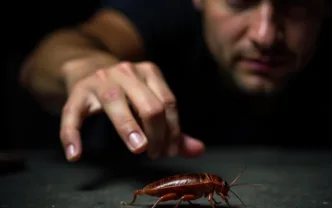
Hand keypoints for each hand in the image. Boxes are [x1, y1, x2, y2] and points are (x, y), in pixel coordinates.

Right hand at [60, 61, 204, 160]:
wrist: (89, 68)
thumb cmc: (127, 92)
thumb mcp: (150, 101)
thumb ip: (173, 127)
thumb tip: (199, 149)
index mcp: (149, 72)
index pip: (168, 103)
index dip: (173, 131)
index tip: (170, 151)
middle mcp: (126, 72)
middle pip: (148, 104)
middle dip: (156, 133)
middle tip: (155, 154)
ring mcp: (101, 80)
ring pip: (116, 103)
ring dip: (129, 129)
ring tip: (138, 150)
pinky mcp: (78, 92)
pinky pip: (73, 114)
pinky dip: (72, 135)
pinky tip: (76, 155)